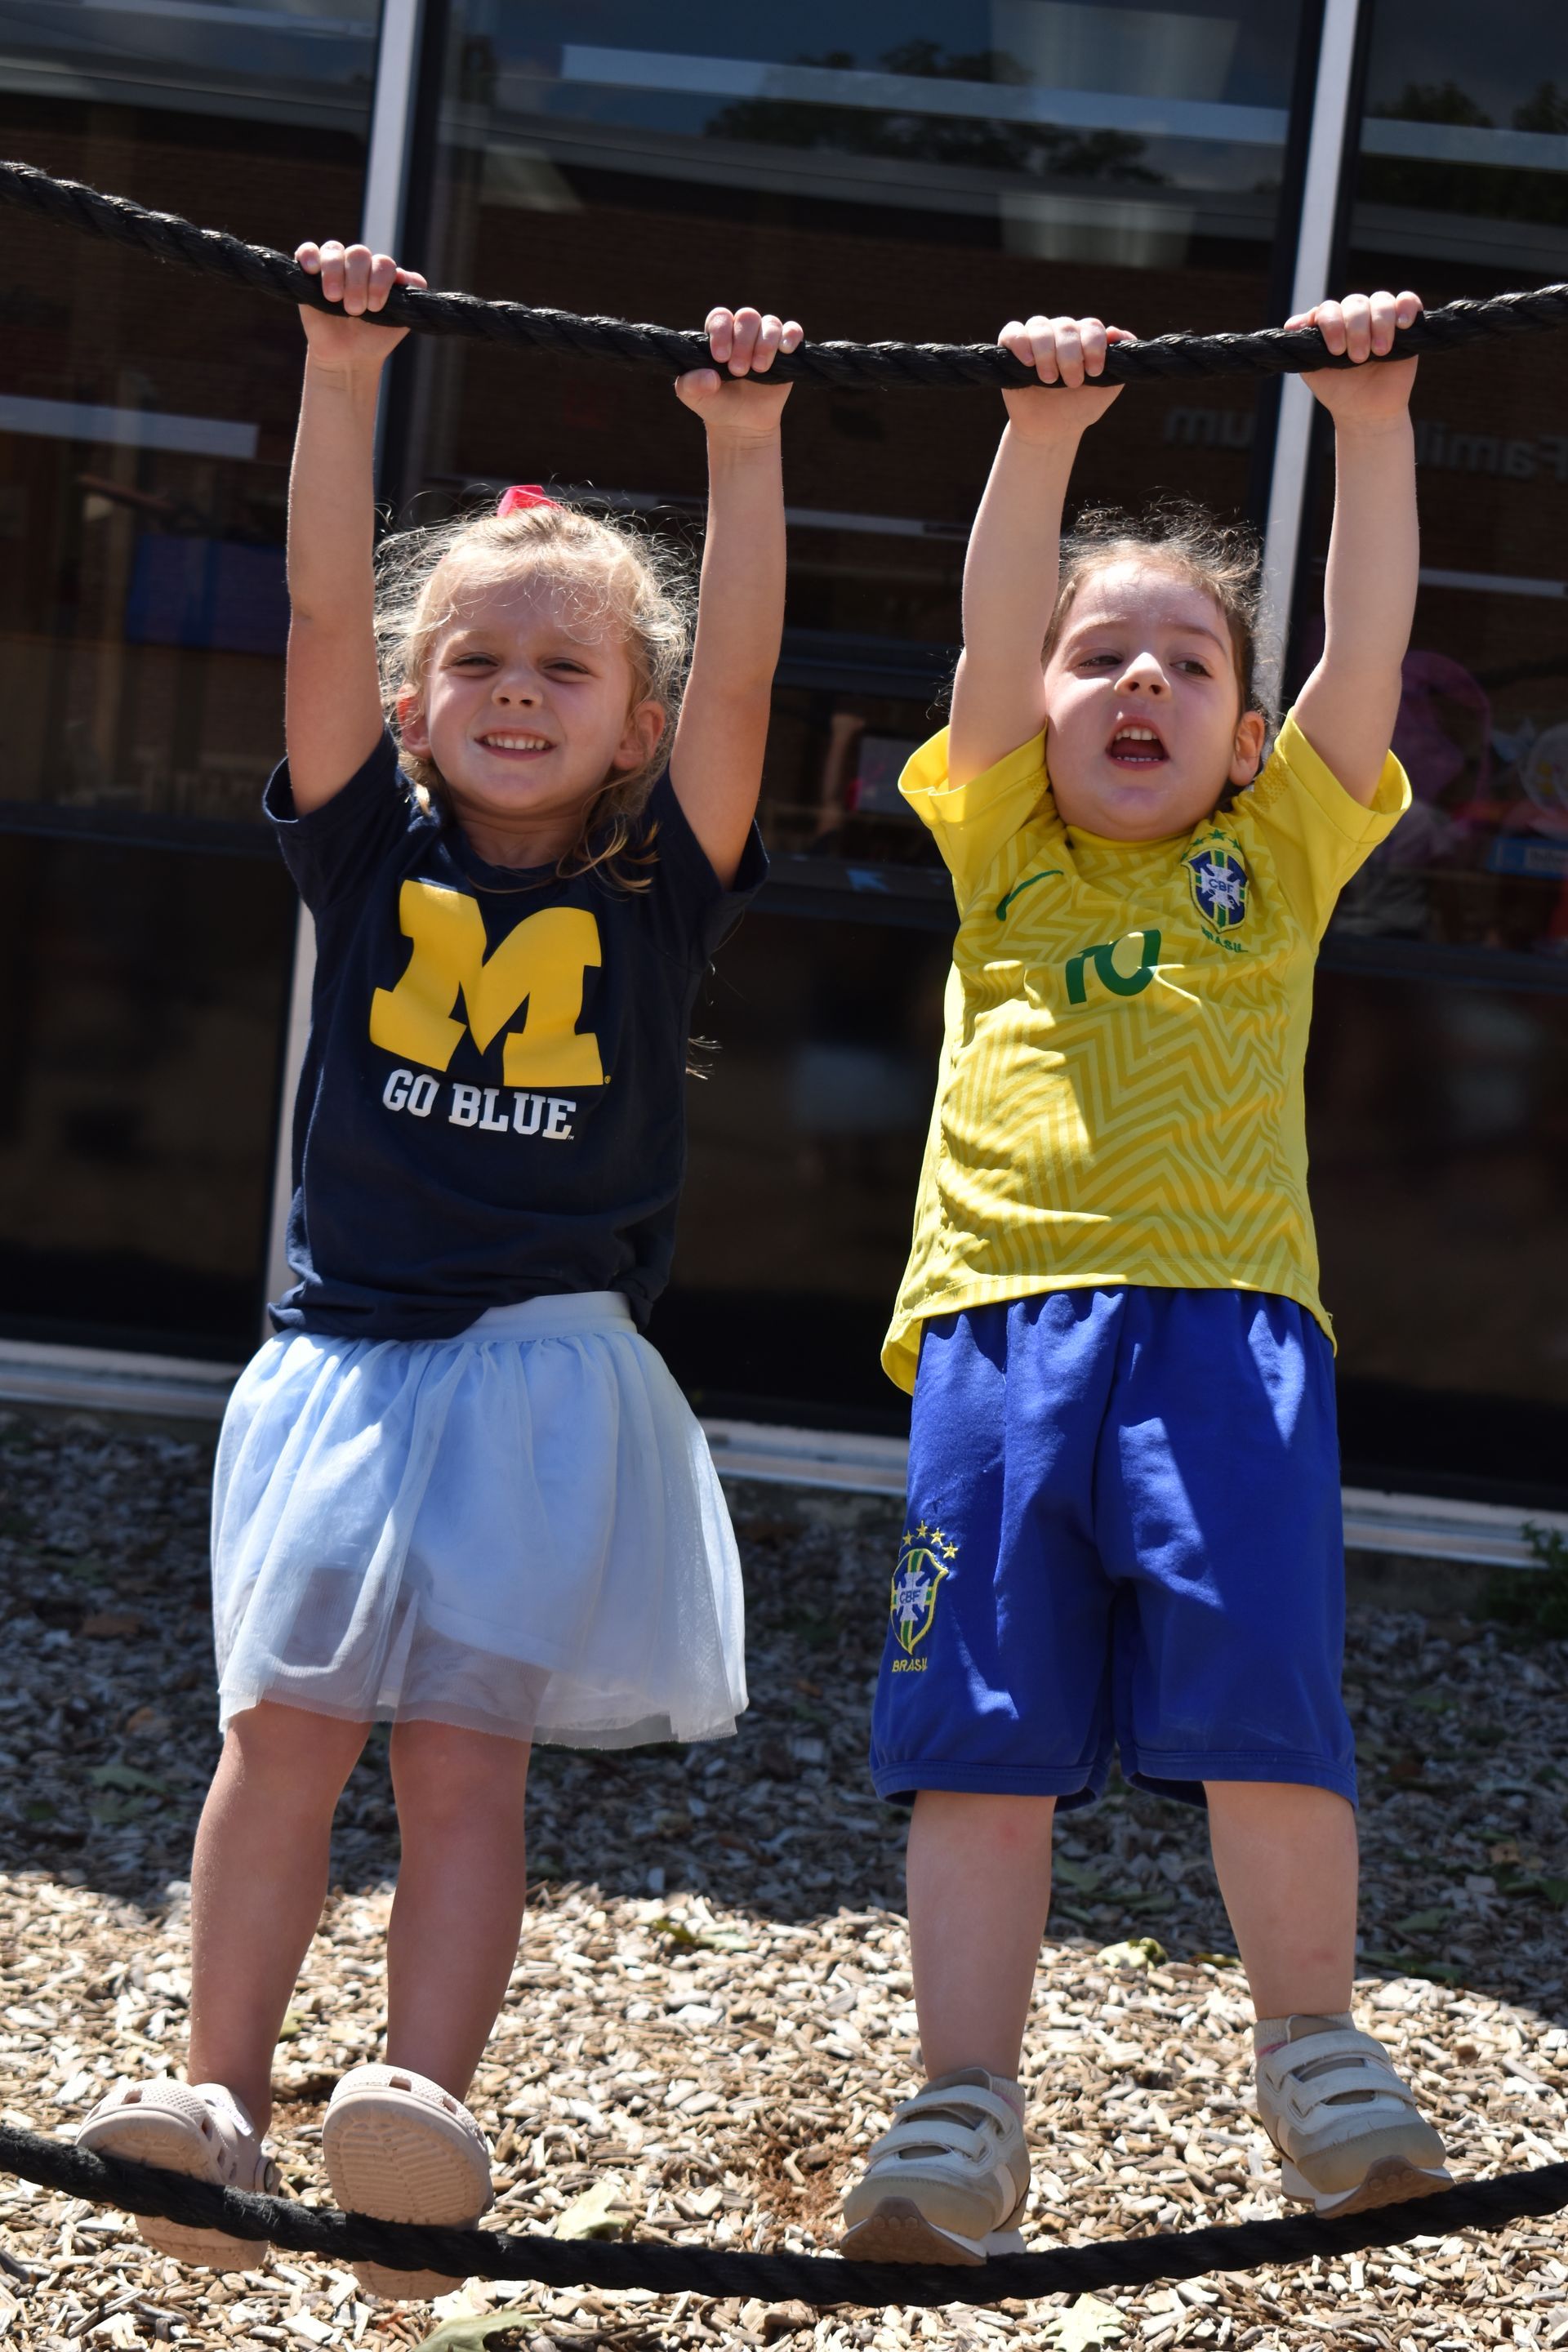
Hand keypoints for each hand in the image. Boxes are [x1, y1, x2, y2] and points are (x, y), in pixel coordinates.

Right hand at [295, 240, 427, 367]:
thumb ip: (409, 296)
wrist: (349, 357)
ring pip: (334, 251)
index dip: (380, 282)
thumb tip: (404, 276)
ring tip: (334, 298)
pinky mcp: (309, 274)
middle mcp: (358, 266)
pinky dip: (309, 256)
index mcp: (379, 273)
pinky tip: (312, 269)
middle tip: (355, 310)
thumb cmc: (375, 337)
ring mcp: (334, 267)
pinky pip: (308, 251)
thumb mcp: (399, 320)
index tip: (376, 307)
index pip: (382, 263)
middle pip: (358, 254)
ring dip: (335, 273)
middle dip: (358, 282)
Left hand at [675, 307, 803, 439]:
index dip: (721, 332)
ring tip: (758, 369)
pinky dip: (791, 336)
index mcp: (719, 334)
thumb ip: (690, 385)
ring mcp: (766, 339)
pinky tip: (785, 350)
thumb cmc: (715, 403)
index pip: (721, 318)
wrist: (741, 425)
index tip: (720, 358)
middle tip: (738, 371)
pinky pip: (793, 331)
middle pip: (747, 317)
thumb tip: (710, 377)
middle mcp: (743, 331)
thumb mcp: (693, 397)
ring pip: (771, 323)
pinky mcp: (786, 352)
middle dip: (744, 343)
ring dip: (765, 345)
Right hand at [999, 314, 1136, 439]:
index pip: (1090, 327)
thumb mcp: (1106, 388)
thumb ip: (1119, 362)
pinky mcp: (1010, 350)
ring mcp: (1035, 338)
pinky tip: (1028, 363)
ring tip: (1049, 379)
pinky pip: (1013, 333)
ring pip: (1039, 326)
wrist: (1051, 430)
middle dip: (1071, 356)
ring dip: (1046, 352)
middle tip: (1072, 383)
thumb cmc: (1079, 407)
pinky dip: (1020, 343)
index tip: (1095, 372)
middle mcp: (1060, 332)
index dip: (1094, 346)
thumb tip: (1115, 332)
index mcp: (1083, 338)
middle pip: (1065, 326)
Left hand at [1286, 289, 1420, 421]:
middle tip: (1358, 358)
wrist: (1366, 412)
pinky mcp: (1405, 324)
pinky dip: (1407, 307)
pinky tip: (1402, 324)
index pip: (1329, 309)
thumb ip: (1303, 348)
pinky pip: (1408, 301)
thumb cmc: (1338, 391)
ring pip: (1381, 301)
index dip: (1332, 324)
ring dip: (1379, 324)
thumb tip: (1292, 324)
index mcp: (1332, 323)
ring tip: (1379, 352)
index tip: (1335, 351)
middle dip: (1356, 329)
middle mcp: (1354, 316)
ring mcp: (1380, 317)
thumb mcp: (1314, 372)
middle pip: (1355, 303)